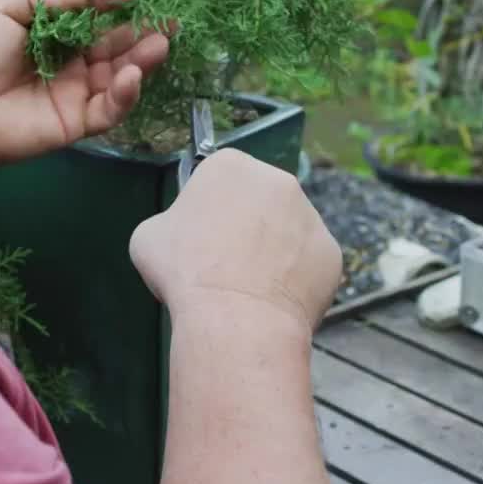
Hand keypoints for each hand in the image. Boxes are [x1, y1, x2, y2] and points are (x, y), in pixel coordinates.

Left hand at [0, 0, 169, 178]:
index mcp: (52, 31)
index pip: (92, 13)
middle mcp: (70, 60)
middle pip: (114, 43)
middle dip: (141, 28)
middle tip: (166, 16)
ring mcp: (77, 91)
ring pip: (120, 74)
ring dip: (143, 58)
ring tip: (161, 41)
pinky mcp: (77, 121)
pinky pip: (110, 108)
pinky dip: (126, 93)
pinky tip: (131, 75)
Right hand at [129, 149, 342, 334]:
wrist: (235, 318)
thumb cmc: (185, 270)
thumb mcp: (149, 237)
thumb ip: (172, 223)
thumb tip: (186, 236)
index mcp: (231, 165)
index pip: (219, 179)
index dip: (207, 210)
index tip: (199, 239)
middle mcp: (278, 181)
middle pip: (259, 202)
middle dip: (246, 228)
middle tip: (224, 266)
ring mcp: (312, 217)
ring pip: (288, 233)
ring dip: (273, 253)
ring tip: (250, 291)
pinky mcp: (332, 253)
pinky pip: (308, 265)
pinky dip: (295, 281)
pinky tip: (273, 302)